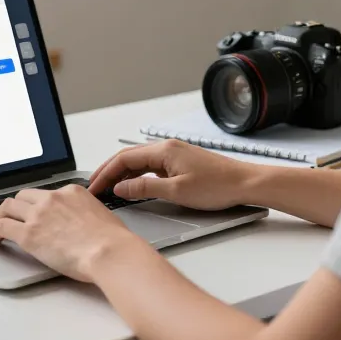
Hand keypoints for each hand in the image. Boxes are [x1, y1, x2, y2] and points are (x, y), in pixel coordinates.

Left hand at [0, 185, 147, 282]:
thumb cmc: (113, 241)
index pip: (47, 193)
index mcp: (72, 192)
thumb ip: (87, 214)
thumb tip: (84, 224)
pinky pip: (2, 226)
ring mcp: (38, 215)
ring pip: (8, 207)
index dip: (37, 204)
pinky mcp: (28, 234)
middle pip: (24, 196)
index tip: (34, 212)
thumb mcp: (103, 216)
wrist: (109, 252)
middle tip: (12, 216)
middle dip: (16, 206)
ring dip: (0, 215)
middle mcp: (52, 198)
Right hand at [89, 139, 259, 210]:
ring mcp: (174, 155)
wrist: (246, 183)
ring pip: (139, 162)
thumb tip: (121, 188)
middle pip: (128, 158)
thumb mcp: (176, 191)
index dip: (105, 173)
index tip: (94, 187)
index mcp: (163, 150)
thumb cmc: (218, 186)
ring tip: (108, 189)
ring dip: (122, 174)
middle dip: (109, 172)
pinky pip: (151, 167)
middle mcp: (166, 148)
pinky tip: (132, 187)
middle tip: (94, 188)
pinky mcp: (180, 163)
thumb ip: (144, 189)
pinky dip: (137, 176)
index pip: (124, 159)